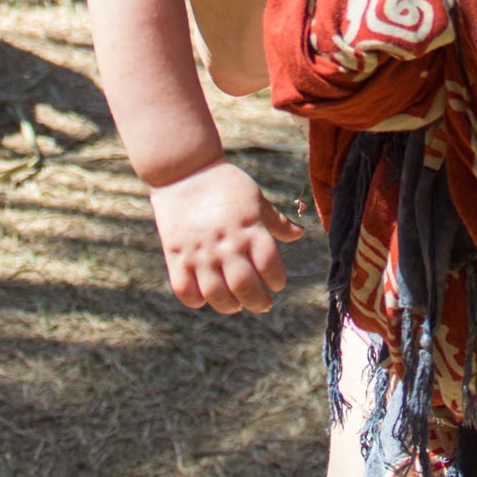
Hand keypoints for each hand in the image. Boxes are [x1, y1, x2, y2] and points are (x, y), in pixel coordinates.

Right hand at [149, 158, 303, 313]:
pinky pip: (186, 291)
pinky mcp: (176, 256)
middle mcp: (226, 244)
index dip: (276, 280)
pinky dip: (197, 300)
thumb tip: (300, 234)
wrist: (184, 170)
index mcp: (249, 229)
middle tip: (262, 304)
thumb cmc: (225, 183)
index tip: (276, 283)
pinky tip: (205, 296)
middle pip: (246, 287)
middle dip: (259, 302)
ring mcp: (200, 253)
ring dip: (230, 306)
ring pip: (217, 295)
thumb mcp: (256, 198)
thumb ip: (276, 221)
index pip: (270, 266)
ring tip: (236, 304)